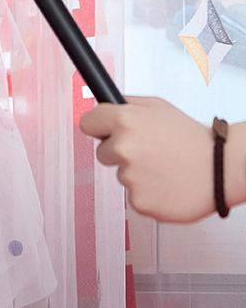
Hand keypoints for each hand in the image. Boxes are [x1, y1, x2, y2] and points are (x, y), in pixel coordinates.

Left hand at [79, 97, 231, 222]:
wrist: (220, 169)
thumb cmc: (193, 139)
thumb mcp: (158, 106)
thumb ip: (128, 104)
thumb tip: (106, 106)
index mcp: (125, 120)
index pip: (87, 123)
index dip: (98, 128)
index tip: (103, 132)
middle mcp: (123, 147)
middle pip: (102, 153)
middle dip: (119, 153)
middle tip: (148, 152)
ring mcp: (130, 177)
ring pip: (121, 176)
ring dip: (137, 174)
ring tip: (164, 168)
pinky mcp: (139, 202)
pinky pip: (134, 197)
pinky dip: (147, 193)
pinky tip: (166, 185)